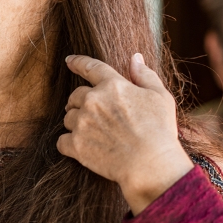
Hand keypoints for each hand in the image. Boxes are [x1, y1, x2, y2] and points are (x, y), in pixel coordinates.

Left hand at [58, 53, 194, 213]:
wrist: (152, 165)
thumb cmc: (160, 131)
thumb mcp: (160, 97)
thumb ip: (145, 75)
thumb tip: (135, 58)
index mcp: (113, 85)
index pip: (90, 67)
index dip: (78, 62)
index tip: (69, 60)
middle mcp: (93, 101)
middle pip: (75, 96)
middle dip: (80, 102)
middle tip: (92, 114)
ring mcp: (82, 122)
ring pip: (68, 118)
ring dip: (77, 123)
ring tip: (94, 134)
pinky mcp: (76, 145)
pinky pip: (62, 141)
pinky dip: (69, 144)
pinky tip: (82, 148)